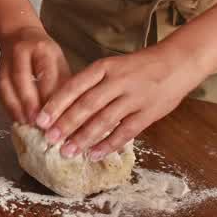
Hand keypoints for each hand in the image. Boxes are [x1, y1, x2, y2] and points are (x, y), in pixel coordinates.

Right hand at [0, 25, 69, 125]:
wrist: (20, 35)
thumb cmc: (45, 54)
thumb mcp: (59, 63)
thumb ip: (62, 85)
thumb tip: (67, 113)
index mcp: (43, 49)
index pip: (46, 75)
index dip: (50, 97)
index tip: (56, 117)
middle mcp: (21, 52)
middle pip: (22, 78)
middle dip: (30, 103)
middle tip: (39, 124)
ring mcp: (6, 60)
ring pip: (8, 85)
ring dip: (16, 107)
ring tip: (27, 124)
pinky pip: (0, 90)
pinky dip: (8, 107)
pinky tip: (17, 119)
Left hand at [35, 46, 202, 159]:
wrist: (177, 63)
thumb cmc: (137, 67)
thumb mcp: (111, 67)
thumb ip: (90, 84)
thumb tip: (62, 107)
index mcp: (104, 68)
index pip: (74, 86)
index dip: (56, 104)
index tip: (40, 120)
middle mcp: (117, 81)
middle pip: (87, 105)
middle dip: (65, 124)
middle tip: (49, 139)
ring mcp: (134, 97)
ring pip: (104, 120)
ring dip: (84, 137)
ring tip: (68, 151)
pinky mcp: (149, 113)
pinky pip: (126, 131)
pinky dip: (109, 144)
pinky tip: (94, 154)